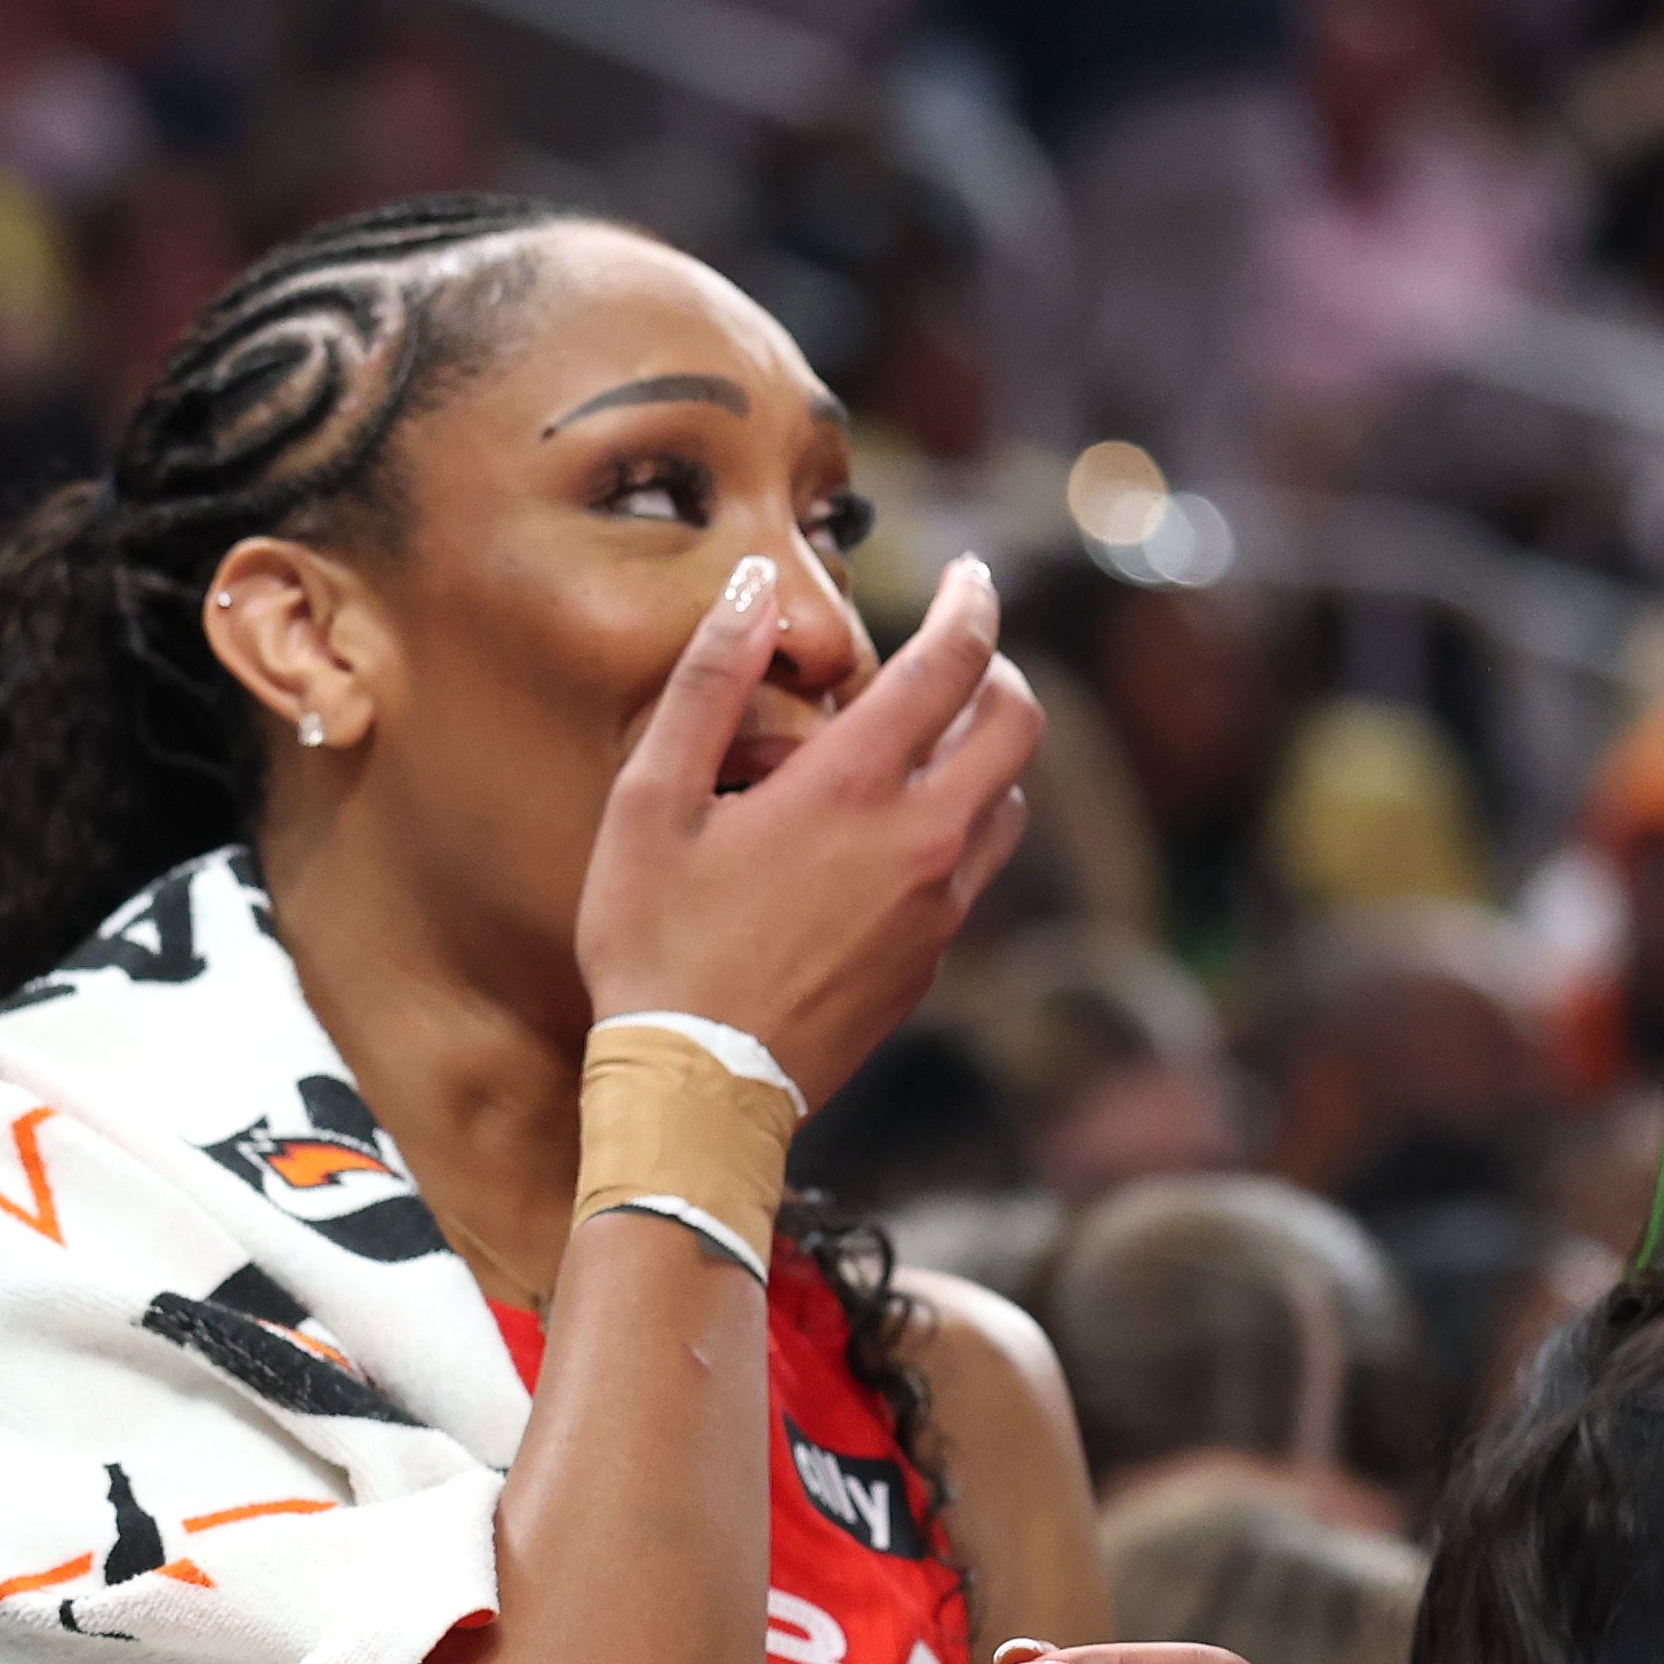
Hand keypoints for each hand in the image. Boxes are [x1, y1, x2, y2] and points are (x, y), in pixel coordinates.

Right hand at [577, 551, 1038, 1103]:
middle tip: (962, 655)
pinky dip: (951, 833)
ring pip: (1007, 802)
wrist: (697, 1088)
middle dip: (1000, 671)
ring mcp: (936, 908)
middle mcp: (919, 839)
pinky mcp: (928, 962)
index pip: (954, 660)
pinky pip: (970, 876)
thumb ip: (706, 685)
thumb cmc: (656, 943)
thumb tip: (752, 594)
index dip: (973, 601)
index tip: (970, 575)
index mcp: (852, 786)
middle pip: (1016, 725)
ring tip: (928, 746)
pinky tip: (889, 842)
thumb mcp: (648, 803)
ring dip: (982, 757)